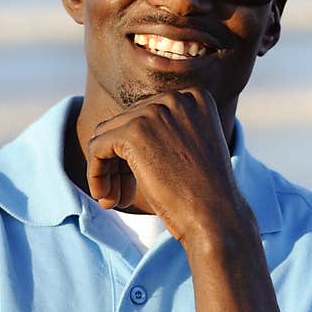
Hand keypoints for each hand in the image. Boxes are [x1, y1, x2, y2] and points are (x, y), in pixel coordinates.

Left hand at [86, 87, 244, 243]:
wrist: (216, 213)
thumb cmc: (207, 191)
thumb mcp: (195, 147)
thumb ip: (168, 130)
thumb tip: (123, 131)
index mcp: (195, 97)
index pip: (147, 114)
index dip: (139, 148)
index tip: (140, 177)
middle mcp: (176, 98)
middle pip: (126, 123)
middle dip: (121, 161)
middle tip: (123, 195)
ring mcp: (155, 112)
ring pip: (107, 134)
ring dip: (107, 169)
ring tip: (114, 199)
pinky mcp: (134, 131)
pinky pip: (96, 147)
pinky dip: (96, 174)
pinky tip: (107, 198)